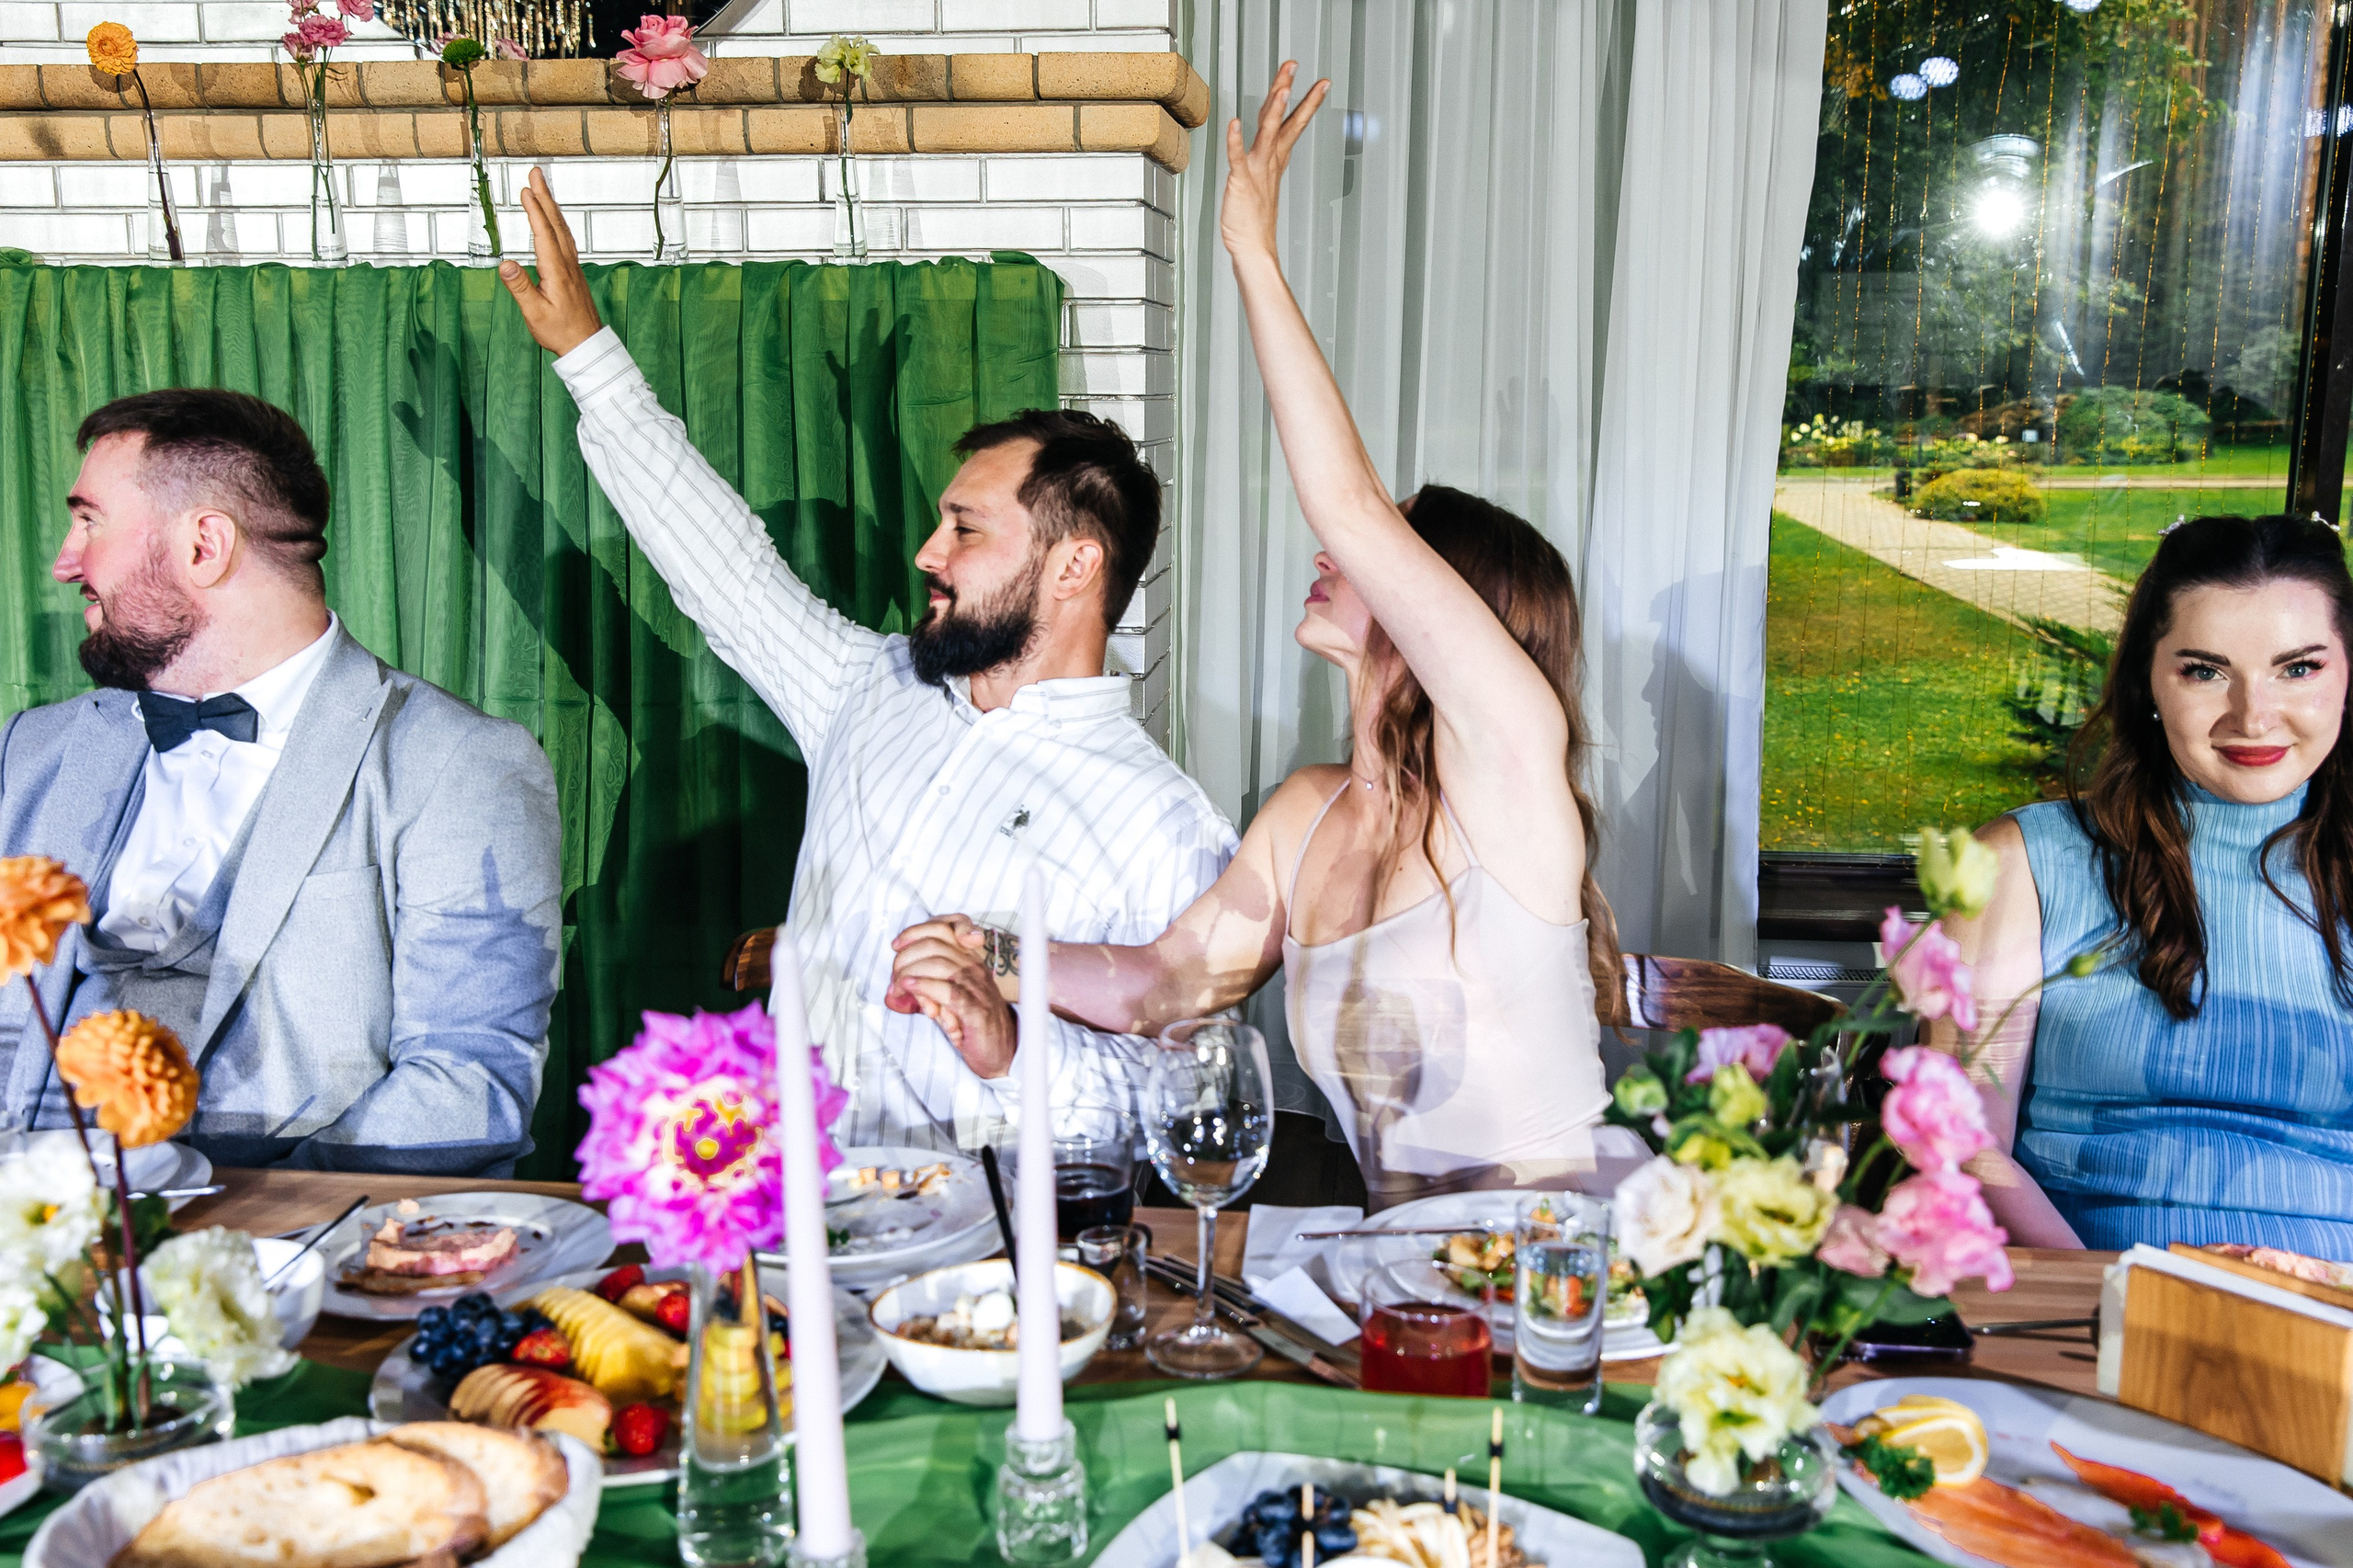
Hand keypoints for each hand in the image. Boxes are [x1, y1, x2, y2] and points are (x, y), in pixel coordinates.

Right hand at [498, 167, 604, 356]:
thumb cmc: (560, 332)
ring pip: (562, 229)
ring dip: (551, 205)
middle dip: (545, 196)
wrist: (587, 345)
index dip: (535, 211)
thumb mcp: (534, 312)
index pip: (544, 233)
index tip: (526, 190)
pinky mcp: (574, 272)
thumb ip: (519, 287)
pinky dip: (557, 222)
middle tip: (536, 173)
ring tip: (541, 187)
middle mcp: (567, 264)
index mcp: (556, 271)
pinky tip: (553, 219)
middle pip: (555, 223)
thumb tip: (504, 263)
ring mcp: (573, 267)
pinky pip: (566, 239)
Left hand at [887, 916, 1017, 1078]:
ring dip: (910, 973)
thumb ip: (925, 989)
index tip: (896, 945)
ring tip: (897, 988)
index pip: (944, 928)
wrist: (1000, 1051)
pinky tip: (909, 989)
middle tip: (894, 977)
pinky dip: (923, 987)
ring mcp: (977, 987)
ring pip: (938, 964)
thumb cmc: (971, 1024)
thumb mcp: (947, 1000)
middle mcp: (975, 968)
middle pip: (935, 945)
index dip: (915, 932)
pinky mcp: (976, 1010)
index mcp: (970, 960)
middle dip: (906, 957)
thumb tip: (893, 991)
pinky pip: (947, 990)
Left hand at [1219, 60, 1329, 262]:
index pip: (1294, 125)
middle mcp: (1269, 162)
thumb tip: (1273, 153)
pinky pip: (1237, 158)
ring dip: (1275, 109)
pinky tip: (1234, 123)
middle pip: (1282, 119)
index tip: (1322, 84)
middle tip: (1294, 64)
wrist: (1253, 249)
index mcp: (1276, 161)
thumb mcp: (1264, 186)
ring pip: (1268, 133)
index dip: (1307, 103)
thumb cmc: (1254, 222)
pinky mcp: (1240, 182)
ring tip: (1283, 86)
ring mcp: (1256, 171)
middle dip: (1289, 90)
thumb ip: (1268, 166)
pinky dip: (1235, 140)